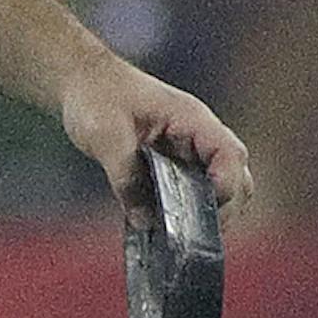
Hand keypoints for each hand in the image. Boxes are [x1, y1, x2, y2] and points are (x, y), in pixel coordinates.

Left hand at [61, 56, 254, 226]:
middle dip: (223, 209)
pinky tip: (162, 228)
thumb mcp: (105, 135)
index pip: (230, 155)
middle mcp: (198, 136)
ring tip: (180, 236)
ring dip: (205, 213)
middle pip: (236, 177)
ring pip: (217, 188)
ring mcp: (188, 151)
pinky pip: (191, 192)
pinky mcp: (172, 165)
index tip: (204, 211)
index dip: (226, 186)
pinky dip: (184, 212)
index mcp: (192, 120)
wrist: (82, 80)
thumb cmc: (96, 95)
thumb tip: (144, 220)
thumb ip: (125, 177)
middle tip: (193, 236)